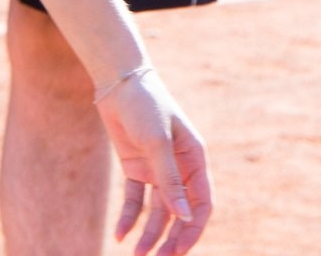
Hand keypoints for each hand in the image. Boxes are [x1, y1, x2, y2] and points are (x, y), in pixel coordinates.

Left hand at [96, 64, 213, 254]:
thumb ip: (170, 180)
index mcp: (195, 159)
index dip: (193, 229)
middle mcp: (179, 168)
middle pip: (180, 212)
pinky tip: (120, 234)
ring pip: (157, 211)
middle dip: (171, 238)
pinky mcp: (136, 168)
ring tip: (137, 254)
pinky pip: (135, 200)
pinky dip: (129, 217)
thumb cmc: (145, 105)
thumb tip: (185, 217)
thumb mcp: (157, 143)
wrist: (118, 82)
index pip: (202, 203)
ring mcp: (157, 169)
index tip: (179, 251)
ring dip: (149, 233)